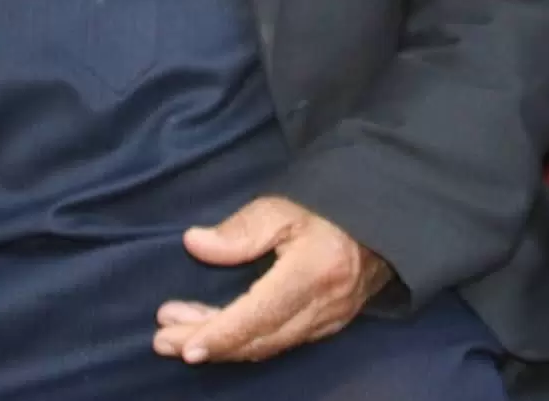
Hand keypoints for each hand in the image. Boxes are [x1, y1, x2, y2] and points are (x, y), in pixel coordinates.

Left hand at [152, 196, 393, 365]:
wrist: (386, 217)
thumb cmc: (332, 204)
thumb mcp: (285, 205)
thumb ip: (241, 229)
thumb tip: (195, 244)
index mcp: (314, 272)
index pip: (258, 315)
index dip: (218, 334)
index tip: (179, 343)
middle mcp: (325, 305)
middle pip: (258, 339)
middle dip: (207, 343)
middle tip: (162, 339)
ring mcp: (331, 319)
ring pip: (267, 344)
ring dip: (221, 344)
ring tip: (178, 333)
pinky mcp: (331, 323)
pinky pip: (281, 341)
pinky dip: (246, 340)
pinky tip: (218, 331)